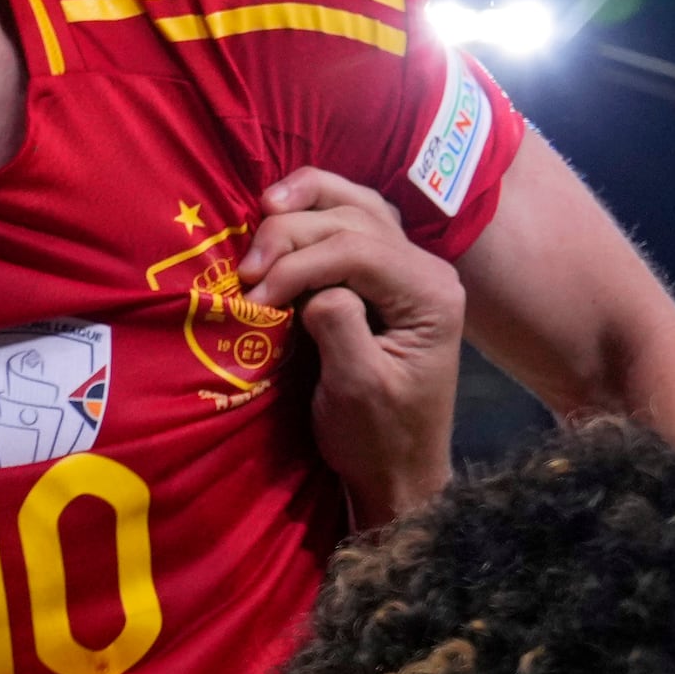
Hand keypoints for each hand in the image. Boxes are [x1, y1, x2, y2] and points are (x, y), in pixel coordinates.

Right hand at [246, 168, 465, 522]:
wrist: (398, 469)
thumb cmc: (378, 437)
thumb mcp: (357, 390)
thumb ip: (340, 328)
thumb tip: (313, 290)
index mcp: (431, 294)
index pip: (359, 249)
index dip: (298, 263)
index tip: (252, 299)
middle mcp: (426, 269)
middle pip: (355, 218)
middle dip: (292, 235)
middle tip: (243, 274)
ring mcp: (408, 268)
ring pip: (356, 206)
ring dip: (306, 203)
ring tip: (263, 207)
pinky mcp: (384, 277)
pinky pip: (353, 222)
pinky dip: (317, 210)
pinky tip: (285, 209)